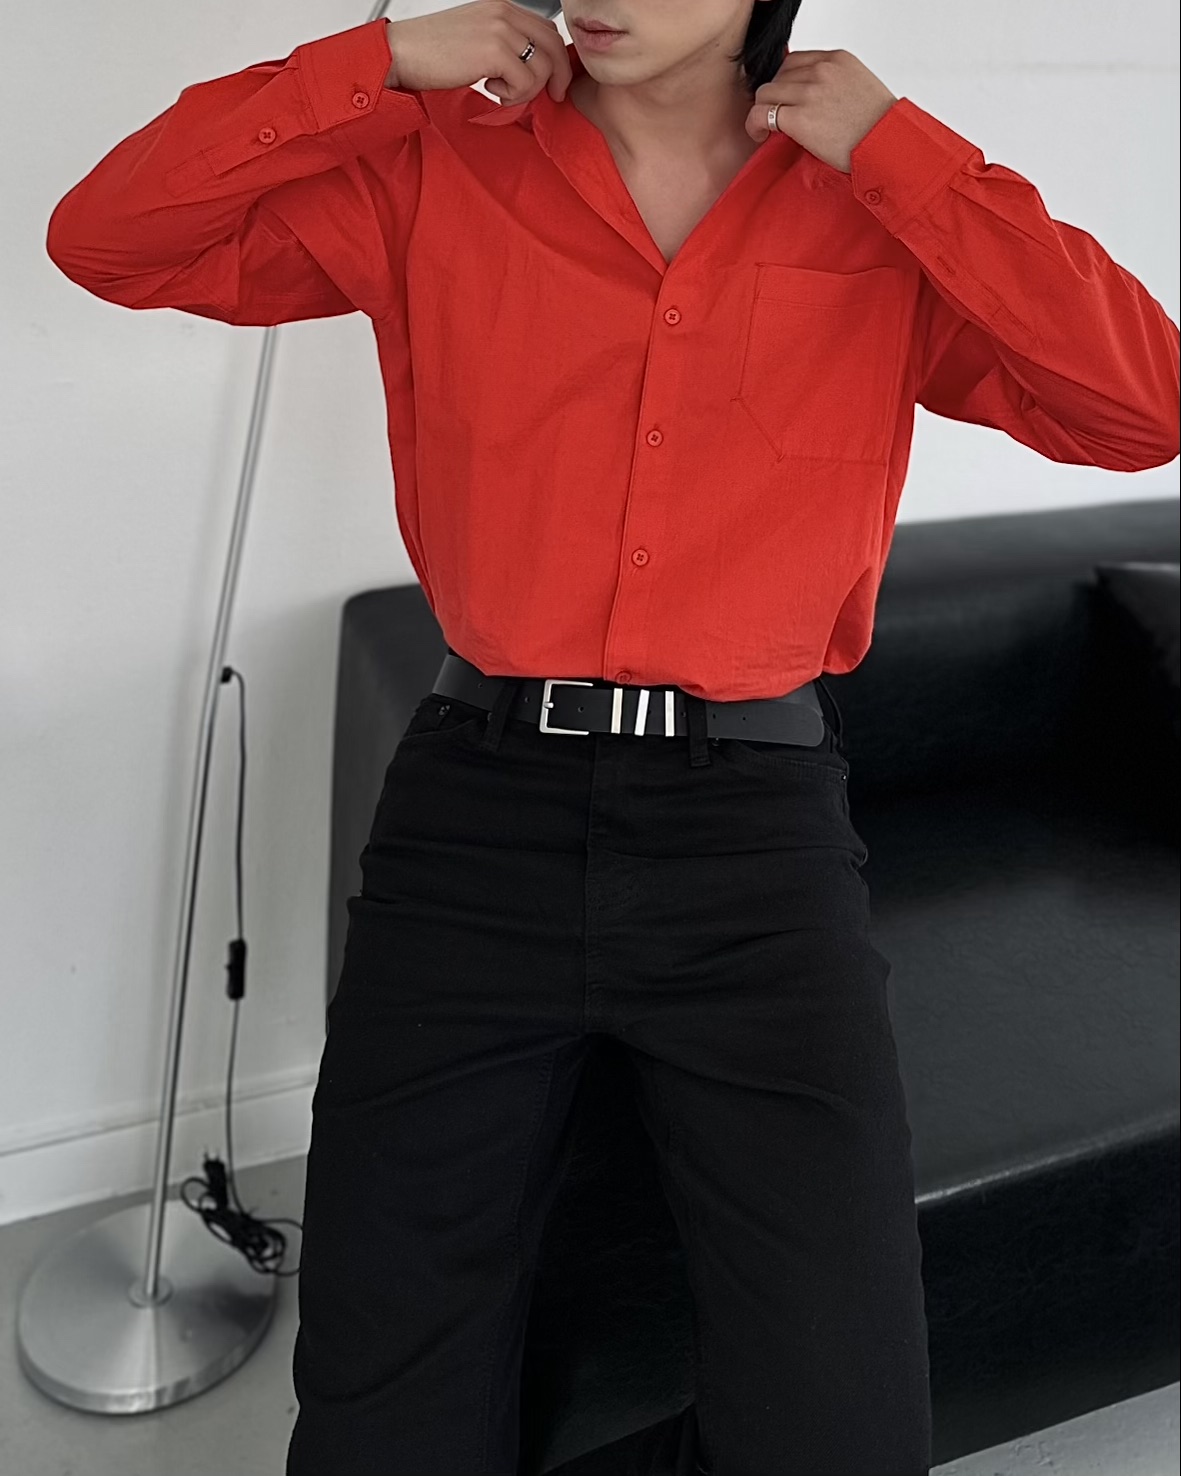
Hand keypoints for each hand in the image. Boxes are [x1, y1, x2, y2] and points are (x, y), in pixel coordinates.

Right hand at [386, 0, 571, 102]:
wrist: (403, 53)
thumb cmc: (433, 51)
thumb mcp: (476, 37)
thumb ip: (504, 45)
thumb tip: (530, 68)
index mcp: (502, 7)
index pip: (546, 30)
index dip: (556, 59)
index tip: (552, 82)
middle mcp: (504, 13)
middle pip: (554, 45)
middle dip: (557, 76)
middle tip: (549, 97)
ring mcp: (500, 29)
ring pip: (543, 67)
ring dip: (528, 90)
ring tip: (501, 90)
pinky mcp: (494, 51)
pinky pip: (526, 82)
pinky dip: (514, 94)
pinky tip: (491, 89)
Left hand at [744, 49, 897, 171]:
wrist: (886, 144)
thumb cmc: (879, 126)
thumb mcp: (860, 87)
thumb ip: (835, 83)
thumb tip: (813, 98)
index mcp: (837, 60)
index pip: (795, 61)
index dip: (785, 82)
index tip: (786, 99)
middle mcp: (821, 70)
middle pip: (778, 76)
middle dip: (774, 98)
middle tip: (776, 117)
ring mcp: (809, 92)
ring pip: (765, 93)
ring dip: (763, 111)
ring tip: (767, 129)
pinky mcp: (799, 117)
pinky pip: (760, 114)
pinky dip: (755, 125)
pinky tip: (760, 136)